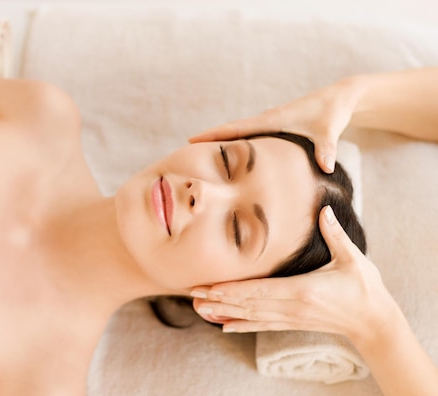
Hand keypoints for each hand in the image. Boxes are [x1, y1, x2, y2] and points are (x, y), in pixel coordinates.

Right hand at [189, 77, 365, 173]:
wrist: (340, 99)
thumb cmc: (333, 113)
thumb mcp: (330, 130)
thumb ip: (326, 148)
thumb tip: (326, 167)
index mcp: (273, 120)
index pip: (236, 128)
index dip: (213, 135)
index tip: (191, 140)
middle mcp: (266, 120)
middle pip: (230, 130)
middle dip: (209, 139)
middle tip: (185, 150)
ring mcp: (269, 125)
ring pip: (238, 135)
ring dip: (220, 142)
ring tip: (200, 157)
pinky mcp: (275, 130)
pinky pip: (249, 138)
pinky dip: (236, 145)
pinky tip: (230, 158)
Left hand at [191, 206, 401, 348]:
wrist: (372, 321)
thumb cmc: (363, 287)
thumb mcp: (353, 258)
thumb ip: (335, 234)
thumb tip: (324, 210)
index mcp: (302, 290)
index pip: (259, 290)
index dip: (232, 289)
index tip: (210, 285)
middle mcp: (292, 307)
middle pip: (248, 303)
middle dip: (219, 298)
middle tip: (193, 293)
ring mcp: (291, 318)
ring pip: (251, 316)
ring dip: (224, 312)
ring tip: (200, 308)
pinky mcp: (292, 324)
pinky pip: (262, 326)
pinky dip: (241, 325)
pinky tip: (223, 326)